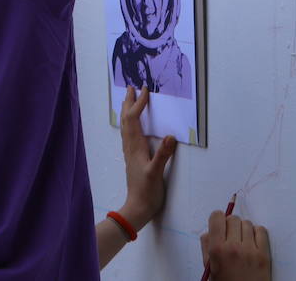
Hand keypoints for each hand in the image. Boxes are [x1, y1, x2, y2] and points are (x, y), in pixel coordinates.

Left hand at [117, 86, 176, 227]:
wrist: (137, 208)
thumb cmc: (146, 191)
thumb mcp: (156, 173)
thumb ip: (162, 155)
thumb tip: (169, 136)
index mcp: (135, 146)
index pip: (134, 119)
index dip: (138, 103)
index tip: (145, 90)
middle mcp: (130, 146)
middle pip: (126, 119)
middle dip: (128, 102)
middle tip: (131, 87)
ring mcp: (130, 152)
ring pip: (125, 126)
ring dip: (127, 111)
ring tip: (129, 100)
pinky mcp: (132, 158)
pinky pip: (128, 134)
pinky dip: (129, 123)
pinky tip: (132, 126)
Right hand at [200, 211, 271, 280]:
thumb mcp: (209, 267)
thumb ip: (206, 246)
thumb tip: (210, 230)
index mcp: (216, 250)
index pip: (217, 217)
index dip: (217, 220)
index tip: (219, 226)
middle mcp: (233, 247)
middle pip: (233, 218)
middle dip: (230, 225)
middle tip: (231, 236)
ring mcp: (250, 251)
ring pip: (247, 223)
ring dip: (244, 229)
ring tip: (242, 242)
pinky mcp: (264, 255)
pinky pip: (261, 230)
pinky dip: (257, 233)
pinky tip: (252, 243)